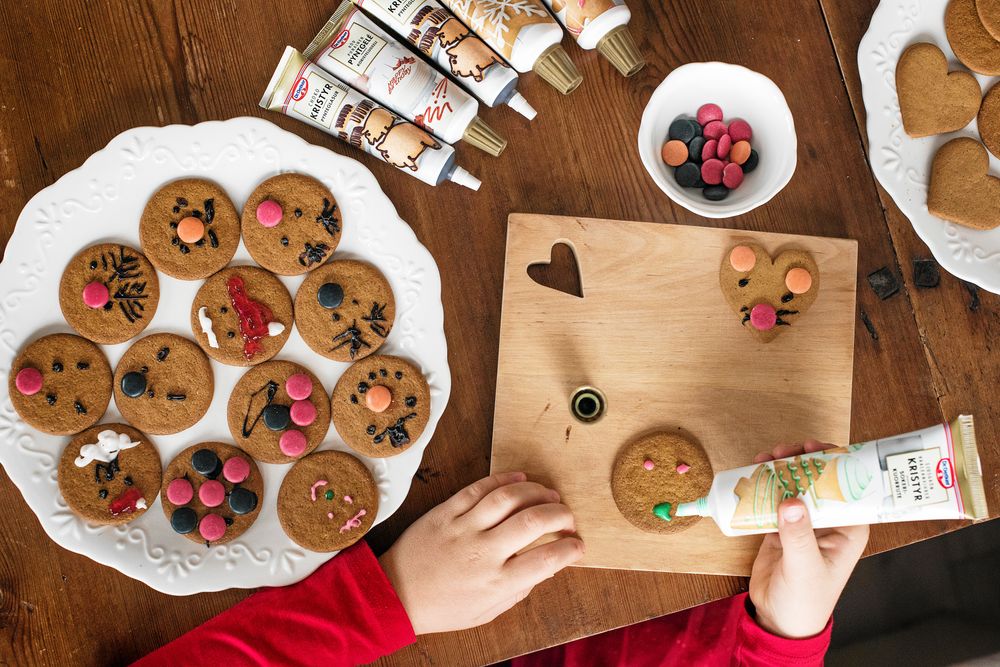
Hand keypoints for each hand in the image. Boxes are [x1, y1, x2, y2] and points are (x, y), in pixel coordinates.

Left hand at [379, 471, 584, 634]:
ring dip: (536, 491)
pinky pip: (479, 487)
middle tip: (567, 516)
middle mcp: (482, 553)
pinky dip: (504, 479)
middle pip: (533, 521)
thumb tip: (546, 566)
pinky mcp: (446, 511)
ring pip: (508, 498)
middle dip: (560, 514)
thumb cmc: (442, 607)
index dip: (570, 549)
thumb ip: (519, 589)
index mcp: (496, 583)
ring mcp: (463, 528)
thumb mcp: (487, 611)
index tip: (577, 544)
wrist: (395, 594)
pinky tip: (520, 479)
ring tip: (549, 495)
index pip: (546, 560)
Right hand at [748, 440, 868, 638]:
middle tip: (783, 450)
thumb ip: (798, 536)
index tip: (815, 447)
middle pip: (818, 480)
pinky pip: (773, 497)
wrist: (779, 620)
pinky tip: (752, 473)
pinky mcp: (780, 525)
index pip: (848, 487)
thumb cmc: (805, 600)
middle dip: (802, 461)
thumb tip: (791, 501)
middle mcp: (828, 521)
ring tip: (764, 458)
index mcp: (848, 529)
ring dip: (780, 468)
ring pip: (794, 484)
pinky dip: (763, 484)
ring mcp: (803, 522)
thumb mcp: (804, 567)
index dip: (835, 463)